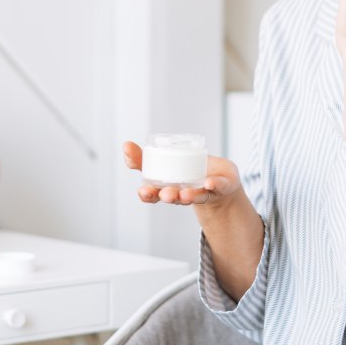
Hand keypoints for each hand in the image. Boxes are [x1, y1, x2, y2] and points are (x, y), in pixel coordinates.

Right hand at [122, 141, 242, 208]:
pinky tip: (210, 183)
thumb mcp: (164, 163)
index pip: (152, 194)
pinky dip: (214, 185)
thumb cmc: (189, 172)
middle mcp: (181, 194)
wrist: (221, 183)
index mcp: (166, 188)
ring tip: (184, 194)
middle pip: (171, 198)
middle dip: (165, 196)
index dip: (146, 194)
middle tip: (162, 193)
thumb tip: (125, 146)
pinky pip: (217, 187)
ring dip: (188, 196)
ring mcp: (200, 192)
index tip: (143, 190)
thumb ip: (143, 158)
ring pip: (193, 196)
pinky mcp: (219, 187)